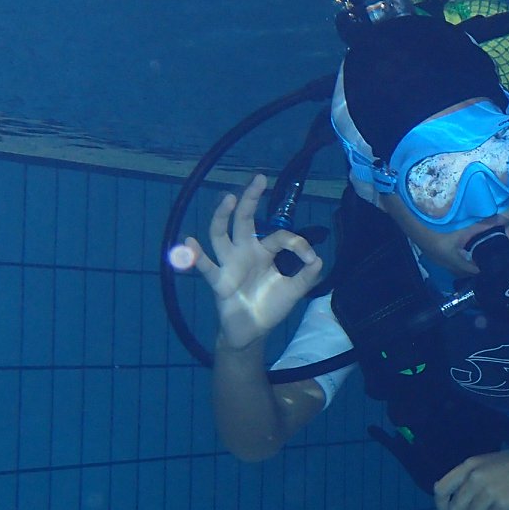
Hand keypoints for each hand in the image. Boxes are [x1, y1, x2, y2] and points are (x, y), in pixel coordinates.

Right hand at [182, 174, 323, 349]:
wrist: (252, 331)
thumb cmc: (270, 306)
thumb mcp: (294, 291)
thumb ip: (307, 276)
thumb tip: (318, 259)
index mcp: (264, 252)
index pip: (279, 236)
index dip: (297, 244)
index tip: (310, 259)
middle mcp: (244, 251)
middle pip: (244, 220)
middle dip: (251, 199)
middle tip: (260, 178)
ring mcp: (229, 264)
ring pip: (220, 234)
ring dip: (222, 216)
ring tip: (230, 199)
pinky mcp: (219, 280)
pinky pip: (205, 265)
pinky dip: (195, 255)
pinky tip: (190, 242)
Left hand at [433, 443, 508, 509]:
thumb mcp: (490, 464)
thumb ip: (471, 479)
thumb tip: (451, 506)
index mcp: (470, 465)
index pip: (441, 489)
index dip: (442, 504)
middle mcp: (476, 476)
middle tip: (486, 508)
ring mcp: (490, 490)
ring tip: (500, 505)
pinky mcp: (505, 503)